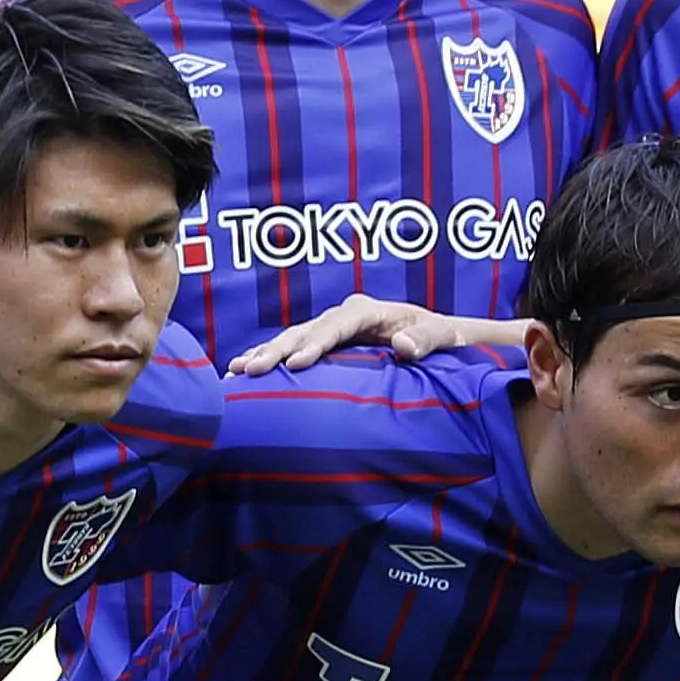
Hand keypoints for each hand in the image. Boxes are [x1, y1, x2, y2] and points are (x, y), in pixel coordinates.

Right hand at [225, 296, 524, 374]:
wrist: (438, 336)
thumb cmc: (441, 336)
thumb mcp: (442, 336)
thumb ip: (427, 338)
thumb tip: (405, 345)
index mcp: (368, 310)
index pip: (336, 325)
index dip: (316, 342)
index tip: (298, 362)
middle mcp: (345, 315)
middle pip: (305, 330)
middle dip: (276, 349)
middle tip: (250, 369)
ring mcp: (331, 328)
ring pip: (292, 338)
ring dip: (264, 353)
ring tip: (236, 370)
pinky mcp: (325, 343)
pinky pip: (293, 349)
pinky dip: (270, 358)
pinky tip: (244, 369)